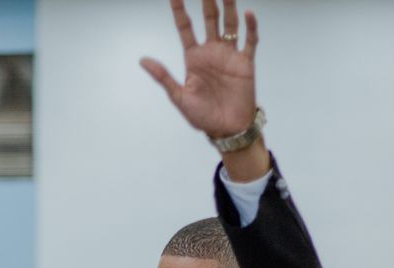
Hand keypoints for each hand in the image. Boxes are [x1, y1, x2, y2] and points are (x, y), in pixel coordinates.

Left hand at [141, 0, 258, 137]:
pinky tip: (248, 13)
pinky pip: (249, 41)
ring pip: (230, 25)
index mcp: (193, 58)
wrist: (226, 130)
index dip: (180, 11)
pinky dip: (250, 27)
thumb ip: (163, 77)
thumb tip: (143, 60)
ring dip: (229, 7)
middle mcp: (211, 52)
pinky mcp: (245, 63)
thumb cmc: (202, 117)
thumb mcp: (179, 97)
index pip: (185, 28)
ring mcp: (229, 56)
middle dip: (207, 2)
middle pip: (209, 19)